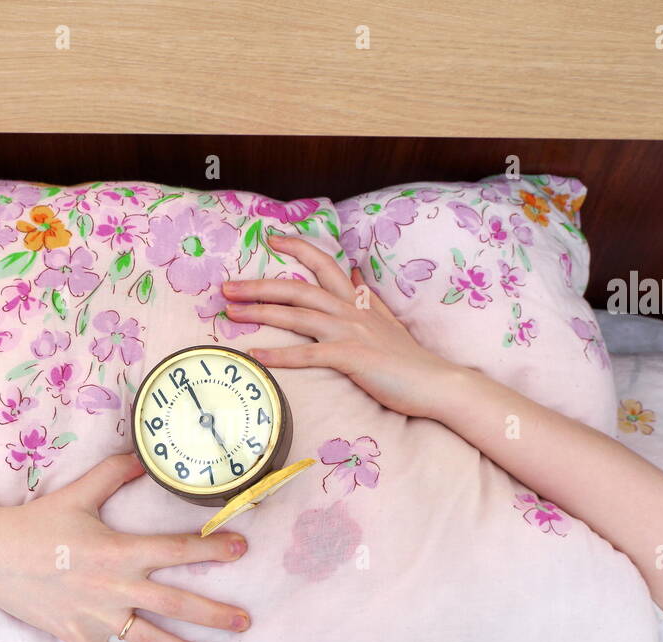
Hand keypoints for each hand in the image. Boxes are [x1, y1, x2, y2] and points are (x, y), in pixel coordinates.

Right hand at [0, 454, 250, 641]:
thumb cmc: (36, 523)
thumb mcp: (79, 493)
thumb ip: (115, 473)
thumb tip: (145, 456)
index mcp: (120, 551)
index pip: (177, 550)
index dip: (212, 548)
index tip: (242, 549)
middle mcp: (116, 588)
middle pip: (176, 603)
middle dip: (214, 614)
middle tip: (245, 621)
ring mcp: (97, 616)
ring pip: (151, 640)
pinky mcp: (76, 635)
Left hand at [222, 234, 458, 418]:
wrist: (436, 383)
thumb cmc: (409, 359)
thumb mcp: (388, 319)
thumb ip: (369, 296)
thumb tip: (357, 271)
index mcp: (358, 301)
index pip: (324, 264)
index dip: (297, 248)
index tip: (271, 239)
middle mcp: (351, 311)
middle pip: (298, 289)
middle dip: (259, 286)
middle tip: (226, 287)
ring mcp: (350, 333)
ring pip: (297, 316)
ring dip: (260, 313)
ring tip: (230, 314)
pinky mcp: (351, 358)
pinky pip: (308, 355)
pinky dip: (280, 356)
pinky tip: (256, 358)